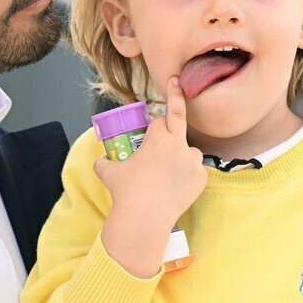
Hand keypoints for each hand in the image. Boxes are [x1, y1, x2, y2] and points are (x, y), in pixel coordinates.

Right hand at [96, 77, 205, 276]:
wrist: (144, 220)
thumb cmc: (125, 194)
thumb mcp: (107, 173)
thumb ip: (104, 162)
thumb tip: (101, 159)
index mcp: (157, 139)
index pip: (158, 120)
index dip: (153, 124)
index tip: (150, 130)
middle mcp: (177, 145)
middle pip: (179, 116)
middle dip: (177, 97)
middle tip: (176, 83)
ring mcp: (191, 162)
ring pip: (190, 149)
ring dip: (181, 152)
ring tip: (168, 170)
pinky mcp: (200, 178)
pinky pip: (196, 169)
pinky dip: (188, 174)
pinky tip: (177, 184)